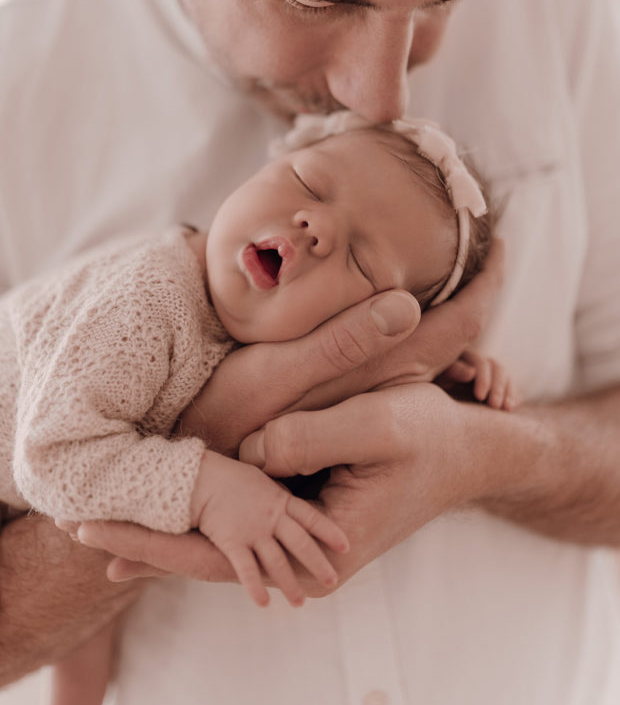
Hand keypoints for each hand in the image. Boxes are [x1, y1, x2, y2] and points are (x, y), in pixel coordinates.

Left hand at [77, 380, 512, 591]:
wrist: (468, 452)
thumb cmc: (430, 438)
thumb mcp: (377, 427)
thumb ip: (309, 437)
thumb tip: (246, 448)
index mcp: (316, 552)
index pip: (213, 555)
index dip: (150, 540)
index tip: (91, 527)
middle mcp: (300, 557)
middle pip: (203, 555)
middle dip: (139, 540)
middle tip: (70, 527)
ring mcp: (297, 534)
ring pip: (215, 538)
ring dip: (160, 525)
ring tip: (94, 519)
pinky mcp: (296, 509)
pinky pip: (234, 517)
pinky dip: (193, 507)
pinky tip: (154, 499)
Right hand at [178, 238, 503, 453]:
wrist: (201, 462)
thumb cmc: (229, 413)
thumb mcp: (279, 375)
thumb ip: (342, 344)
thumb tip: (410, 305)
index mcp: (383, 376)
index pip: (460, 325)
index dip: (485, 282)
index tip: (503, 242)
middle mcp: (390, 388)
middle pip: (458, 341)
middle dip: (477, 299)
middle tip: (494, 253)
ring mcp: (375, 395)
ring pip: (433, 354)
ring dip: (454, 325)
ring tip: (460, 287)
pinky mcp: (354, 399)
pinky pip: (400, 361)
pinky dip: (417, 335)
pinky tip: (396, 316)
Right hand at [190, 451, 347, 606]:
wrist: (200, 478)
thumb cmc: (229, 477)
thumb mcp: (261, 479)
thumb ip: (277, 495)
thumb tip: (288, 503)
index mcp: (280, 500)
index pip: (311, 517)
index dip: (329, 532)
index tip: (345, 546)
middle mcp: (271, 517)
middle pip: (300, 544)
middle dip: (318, 564)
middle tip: (332, 581)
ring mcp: (253, 531)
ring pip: (277, 562)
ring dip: (290, 584)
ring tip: (300, 603)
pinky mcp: (232, 542)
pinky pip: (247, 570)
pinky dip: (255, 588)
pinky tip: (264, 603)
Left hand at [436, 349, 519, 409]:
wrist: (439, 404)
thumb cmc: (437, 388)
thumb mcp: (440, 381)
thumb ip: (453, 373)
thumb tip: (471, 372)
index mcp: (461, 357)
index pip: (478, 362)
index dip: (482, 378)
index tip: (480, 397)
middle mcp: (477, 361)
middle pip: (495, 366)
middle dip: (496, 387)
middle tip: (494, 406)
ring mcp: (489, 371)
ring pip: (504, 373)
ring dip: (506, 391)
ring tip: (504, 409)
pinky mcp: (498, 384)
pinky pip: (510, 384)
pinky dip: (511, 395)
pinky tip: (509, 408)